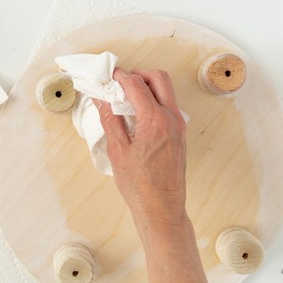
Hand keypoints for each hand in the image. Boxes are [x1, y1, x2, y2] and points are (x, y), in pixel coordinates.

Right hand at [94, 68, 187, 229]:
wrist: (161, 208)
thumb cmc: (140, 185)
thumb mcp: (117, 150)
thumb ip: (110, 119)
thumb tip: (102, 99)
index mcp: (155, 120)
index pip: (136, 85)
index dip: (120, 77)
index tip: (108, 77)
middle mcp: (172, 118)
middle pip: (159, 78)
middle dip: (138, 74)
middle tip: (119, 82)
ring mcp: (179, 126)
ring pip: (166, 91)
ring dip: (147, 87)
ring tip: (126, 98)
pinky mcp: (180, 134)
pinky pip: (168, 106)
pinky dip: (153, 100)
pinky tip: (136, 114)